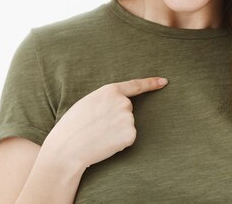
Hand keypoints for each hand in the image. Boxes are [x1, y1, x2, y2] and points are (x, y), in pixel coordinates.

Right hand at [41, 77, 167, 169]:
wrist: (67, 149)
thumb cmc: (73, 126)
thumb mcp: (88, 102)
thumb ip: (107, 99)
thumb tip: (123, 103)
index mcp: (110, 90)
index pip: (135, 85)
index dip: (151, 83)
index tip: (164, 82)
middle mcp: (123, 102)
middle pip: (127, 110)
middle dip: (115, 118)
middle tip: (96, 126)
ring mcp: (128, 118)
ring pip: (127, 125)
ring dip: (117, 131)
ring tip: (98, 135)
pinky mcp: (131, 135)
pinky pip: (128, 137)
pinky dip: (119, 142)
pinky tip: (105, 143)